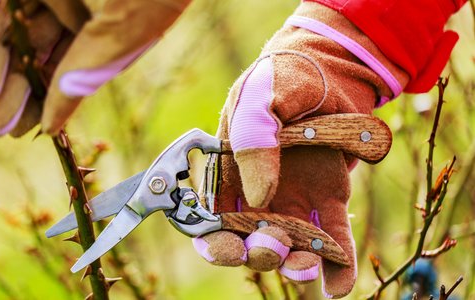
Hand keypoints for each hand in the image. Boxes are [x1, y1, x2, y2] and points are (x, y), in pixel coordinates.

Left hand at [0, 0, 190, 135]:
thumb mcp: (122, 31)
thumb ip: (88, 72)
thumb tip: (56, 122)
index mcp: (102, 28)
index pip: (67, 72)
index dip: (46, 102)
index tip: (25, 129)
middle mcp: (70, 7)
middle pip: (32, 54)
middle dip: (13, 89)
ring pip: (6, 27)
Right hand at [193, 2, 407, 297]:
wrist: (330, 68)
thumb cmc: (284, 78)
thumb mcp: (260, 95)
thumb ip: (251, 137)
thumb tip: (260, 196)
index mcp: (228, 173)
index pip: (210, 219)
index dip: (214, 242)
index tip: (228, 248)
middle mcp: (257, 194)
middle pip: (248, 241)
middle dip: (256, 254)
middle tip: (273, 246)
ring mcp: (294, 200)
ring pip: (289, 246)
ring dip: (294, 265)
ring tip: (307, 264)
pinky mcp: (329, 200)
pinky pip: (331, 239)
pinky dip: (335, 266)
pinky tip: (337, 285)